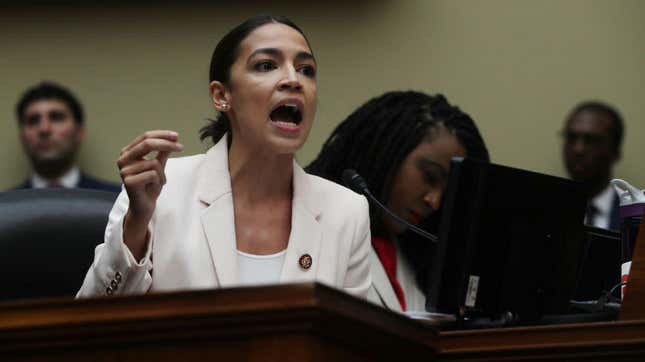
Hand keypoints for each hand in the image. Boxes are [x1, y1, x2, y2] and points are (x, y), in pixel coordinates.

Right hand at [117, 130, 182, 258]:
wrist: (144, 206)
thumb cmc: (150, 186)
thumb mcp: (159, 166)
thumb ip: (163, 152)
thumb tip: (173, 138)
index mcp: (128, 152)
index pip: (145, 137)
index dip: (162, 135)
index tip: (176, 136)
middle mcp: (123, 159)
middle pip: (147, 144)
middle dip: (166, 144)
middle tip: (181, 147)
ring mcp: (124, 171)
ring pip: (154, 163)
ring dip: (162, 174)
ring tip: (158, 182)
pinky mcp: (129, 182)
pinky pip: (153, 174)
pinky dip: (159, 181)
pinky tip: (153, 188)